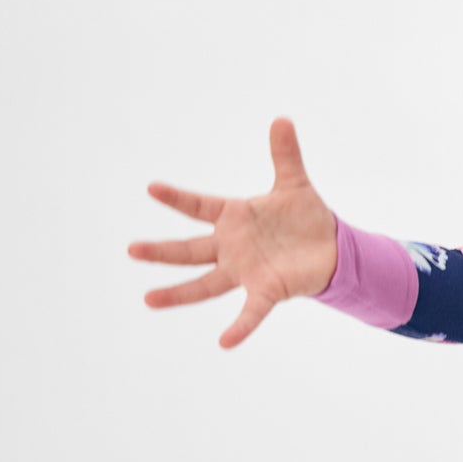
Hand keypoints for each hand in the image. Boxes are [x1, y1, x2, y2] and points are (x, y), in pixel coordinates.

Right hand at [127, 117, 337, 348]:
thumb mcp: (294, 183)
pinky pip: (250, 312)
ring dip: (178, 293)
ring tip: (148, 300)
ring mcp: (246, 271)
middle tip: (130, 250)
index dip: (178, 198)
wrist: (332, 250)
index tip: (152, 187)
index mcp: (234, 218)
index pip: (199, 206)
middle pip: (189, 250)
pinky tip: (224, 342)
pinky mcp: (267, 291)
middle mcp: (232, 247)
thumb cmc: (307, 218)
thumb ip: (285, 154)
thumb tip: (282, 119)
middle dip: (161, 251)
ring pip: (205, 284)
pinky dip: (240, 327)